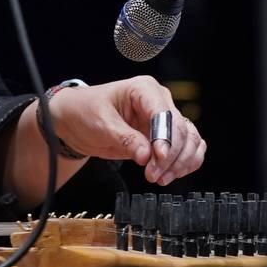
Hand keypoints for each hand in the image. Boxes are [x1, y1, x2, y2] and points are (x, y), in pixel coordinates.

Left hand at [45, 75, 205, 185]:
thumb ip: (124, 139)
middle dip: (169, 156)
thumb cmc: (85, 111)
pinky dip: (185, 163)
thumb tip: (146, 155)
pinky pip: (189, 148)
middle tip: (152, 174)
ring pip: (190, 140)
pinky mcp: (165, 136)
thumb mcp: (101, 124)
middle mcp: (159, 101)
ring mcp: (164, 119)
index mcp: (144, 89)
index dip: (165, 137)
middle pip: (180, 129)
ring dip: (180, 162)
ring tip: (159, 177)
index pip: (163, 114)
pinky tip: (171, 174)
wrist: (76, 120)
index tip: (158, 157)